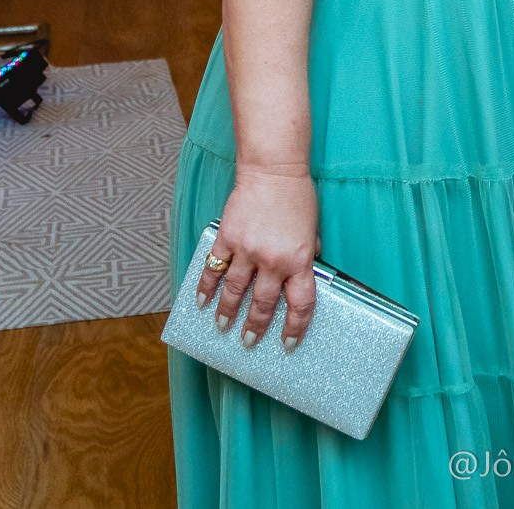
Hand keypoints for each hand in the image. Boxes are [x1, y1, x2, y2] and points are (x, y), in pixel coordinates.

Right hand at [199, 165, 320, 350]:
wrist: (273, 170)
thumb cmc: (296, 197)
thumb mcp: (312, 230)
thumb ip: (306, 256)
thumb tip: (303, 276)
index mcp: (299, 260)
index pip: (300, 304)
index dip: (295, 328)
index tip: (289, 343)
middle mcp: (273, 260)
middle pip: (263, 304)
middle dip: (256, 327)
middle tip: (248, 341)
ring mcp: (248, 251)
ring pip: (235, 292)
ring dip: (228, 313)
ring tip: (222, 327)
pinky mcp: (228, 239)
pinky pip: (214, 269)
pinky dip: (206, 287)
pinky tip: (201, 301)